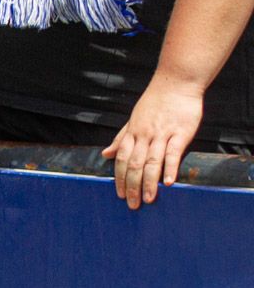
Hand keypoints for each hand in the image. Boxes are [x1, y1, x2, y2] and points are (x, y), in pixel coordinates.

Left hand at [103, 75, 204, 208]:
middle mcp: (144, 134)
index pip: (122, 158)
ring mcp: (162, 134)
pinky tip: (169, 182)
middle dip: (132, 185)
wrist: (175, 83)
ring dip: (148, 182)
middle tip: (132, 205)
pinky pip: (173, 152)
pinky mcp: (180, 133)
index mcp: (132, 132)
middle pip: (134, 163)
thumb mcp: (133, 119)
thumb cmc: (155, 102)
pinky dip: (170, 167)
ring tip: (147, 200)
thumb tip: (105, 154)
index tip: (119, 194)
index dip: (119, 177)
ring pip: (151, 161)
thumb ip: (121, 138)